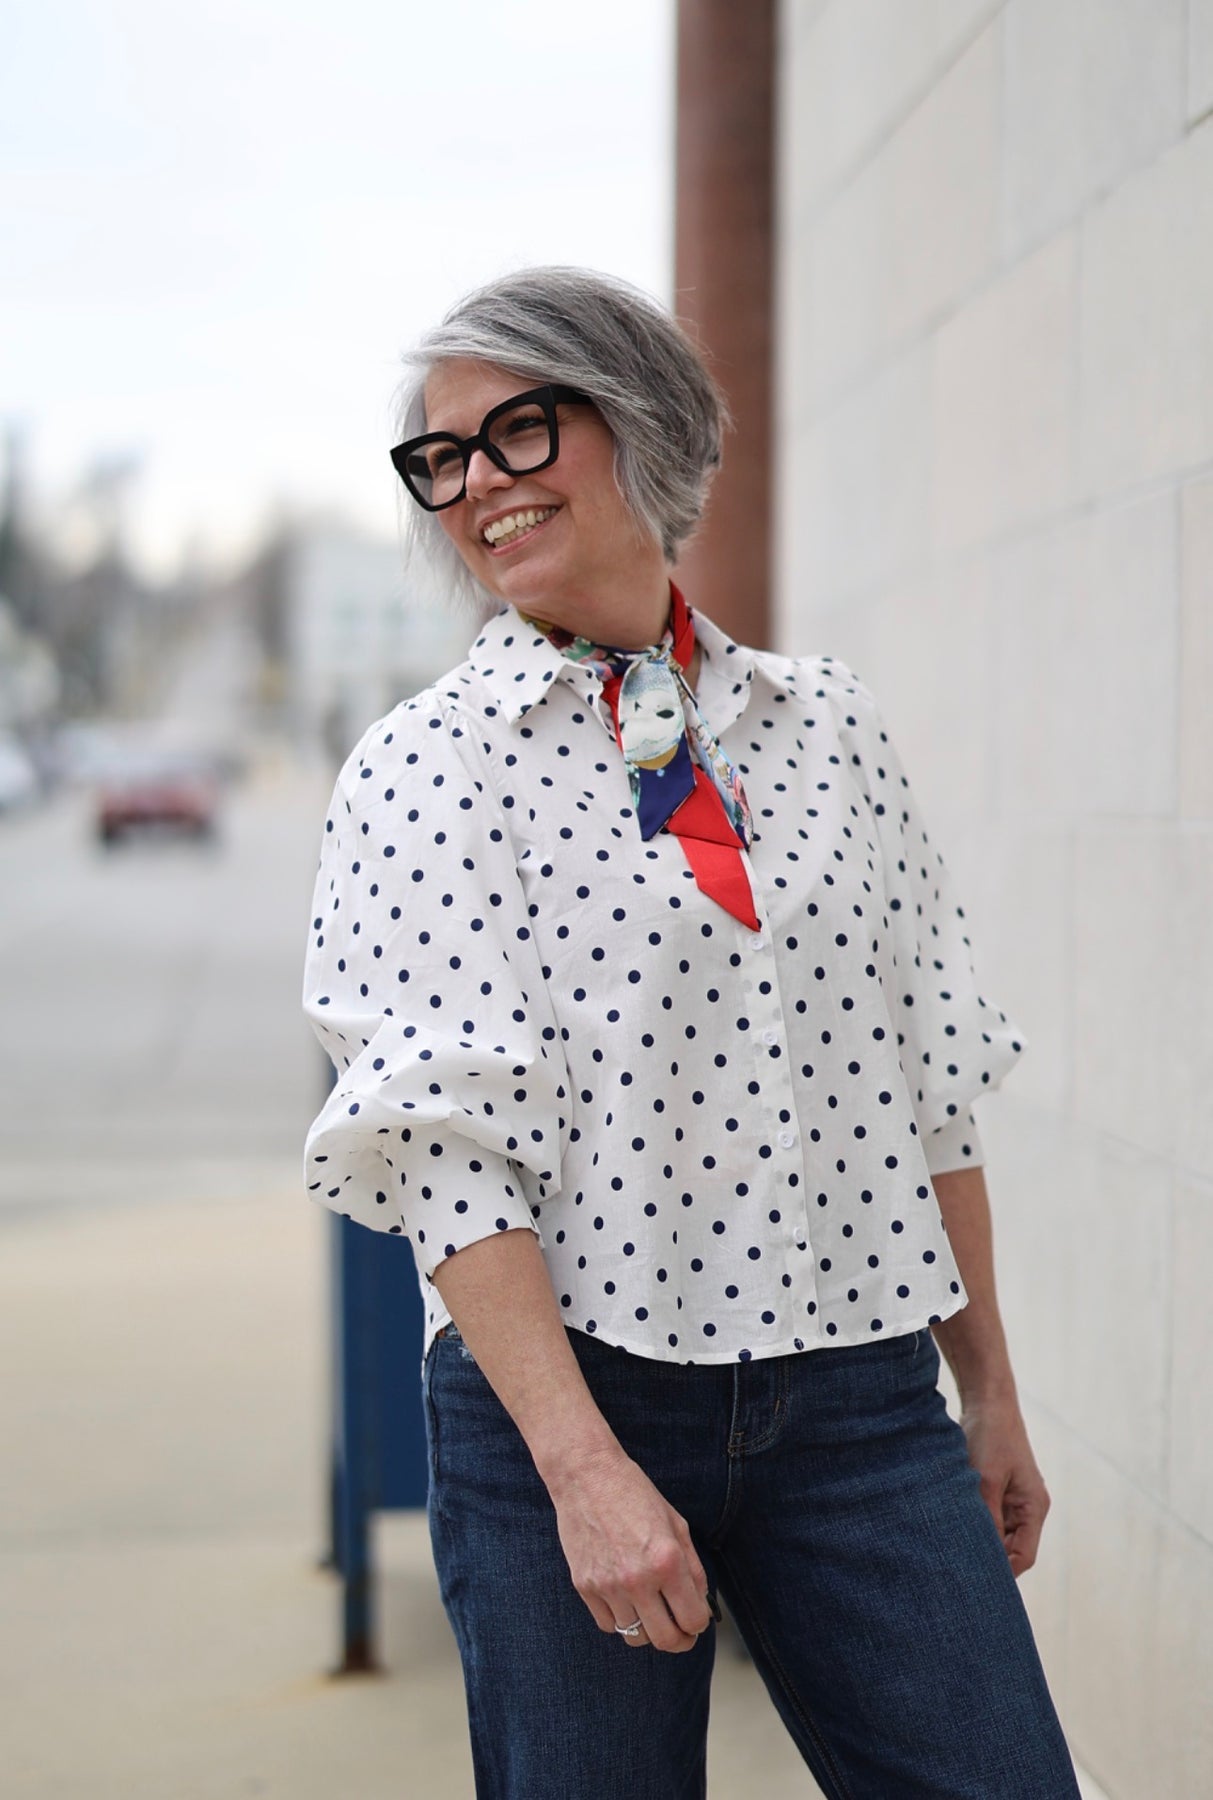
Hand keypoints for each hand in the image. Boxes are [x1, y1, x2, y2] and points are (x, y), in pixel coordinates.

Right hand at [549, 1448, 711, 1652]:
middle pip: (666, 1640)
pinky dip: (620, 1619)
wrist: (587, 1476)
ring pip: (635, 1636)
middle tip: (680, 1631)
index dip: (699, 1624)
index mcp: (667, 1561)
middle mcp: (638, 1579)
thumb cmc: (634, 1494)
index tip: (696, 1618)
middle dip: (680, 1640)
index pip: (693, 1620)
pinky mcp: (585, 1587)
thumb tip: (701, 1605)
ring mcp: (608, 1586)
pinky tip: (625, 1598)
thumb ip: (693, 1568)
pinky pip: (608, 1624)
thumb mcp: (676, 1525)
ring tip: (651, 1609)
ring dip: (648, 1628)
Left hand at [958, 1397, 1049, 1577]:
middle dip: (988, 1558)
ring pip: (998, 1534)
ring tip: (953, 1545)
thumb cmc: (990, 1437)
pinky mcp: (998, 1490)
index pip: (1024, 1557)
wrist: (986, 1402)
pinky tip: (954, 1524)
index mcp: (1034, 1508)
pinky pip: (989, 1517)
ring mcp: (1014, 1499)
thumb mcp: (985, 1481)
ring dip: (979, 1538)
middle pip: (1011, 1549)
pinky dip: (975, 1523)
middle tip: (957, 1567)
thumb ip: (987, 1518)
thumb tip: (981, 1555)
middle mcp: (1028, 1508)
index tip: (975, 1579)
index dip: (1003, 1572)